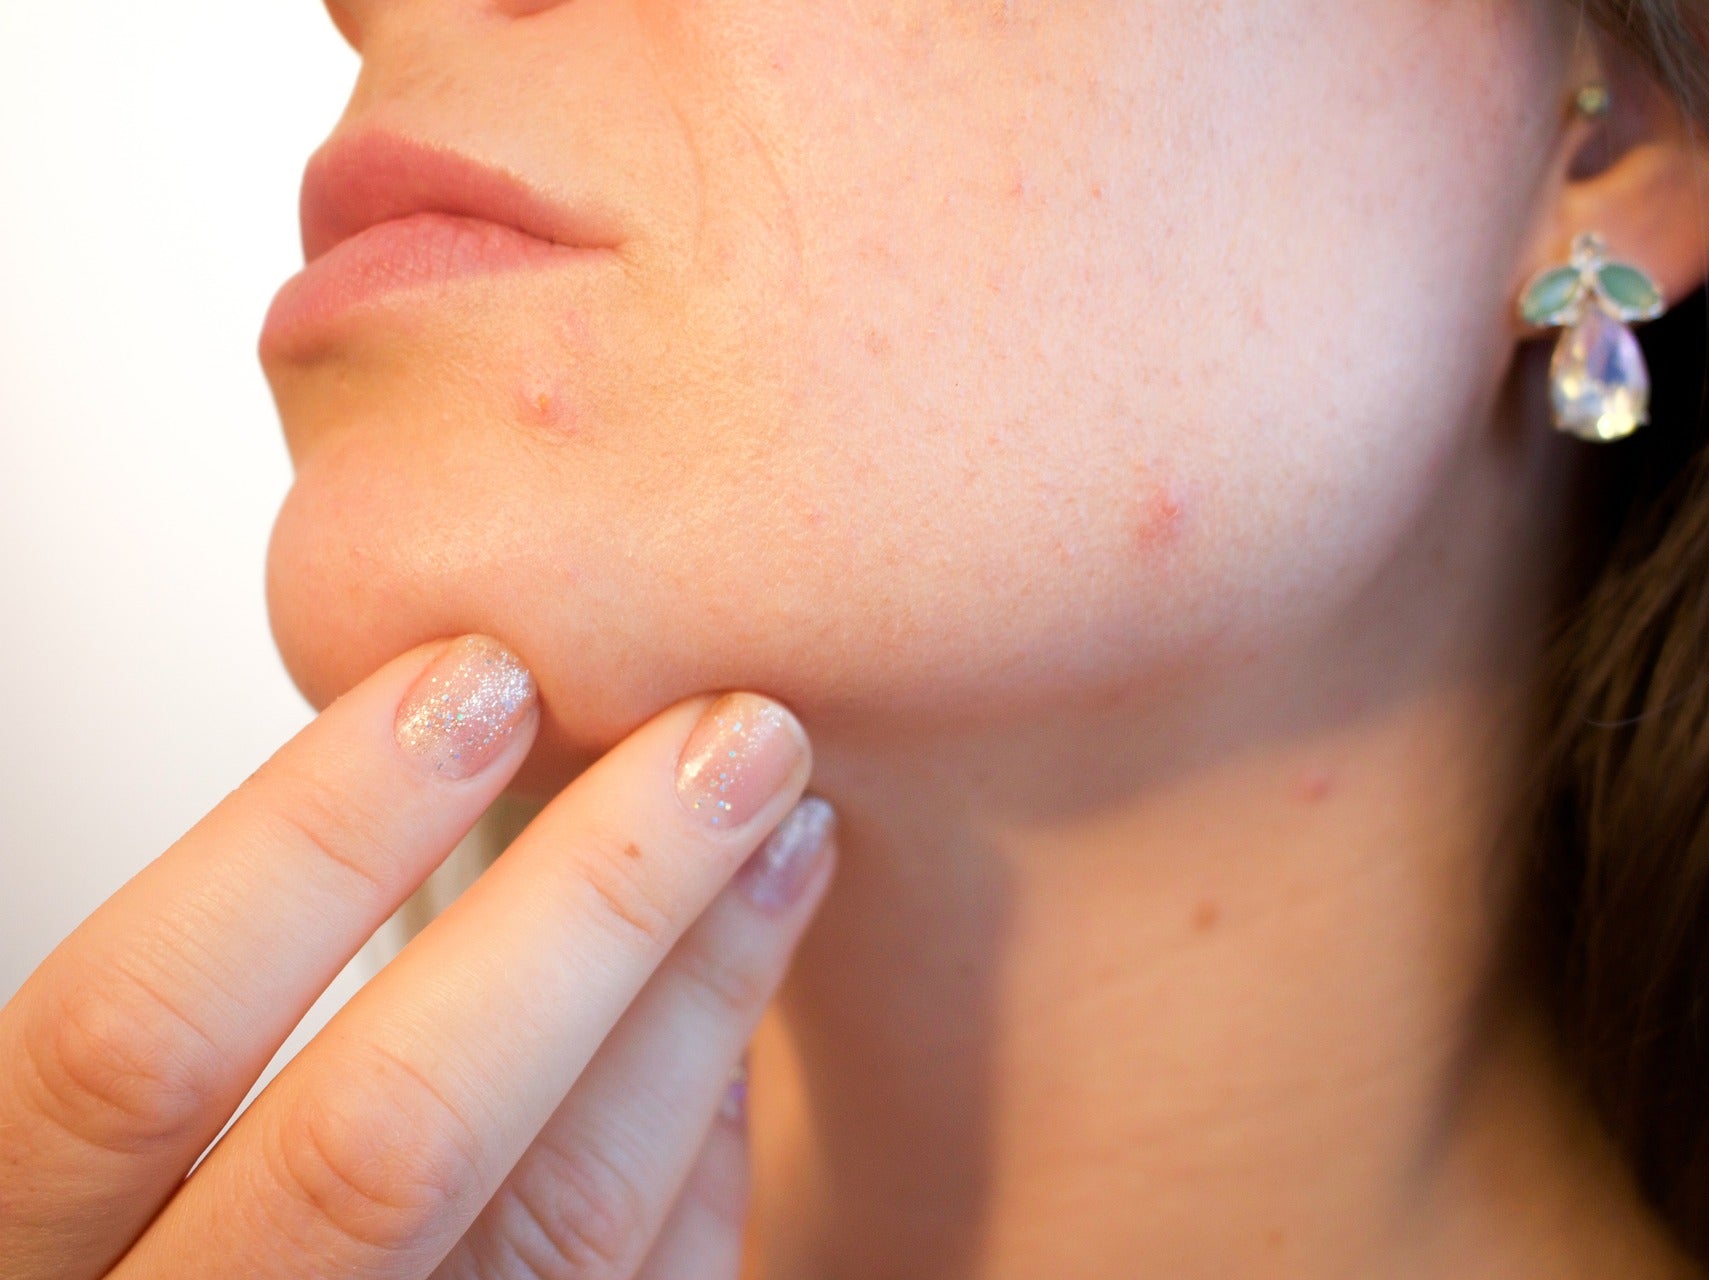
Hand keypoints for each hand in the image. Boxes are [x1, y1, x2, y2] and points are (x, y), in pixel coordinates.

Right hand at [0, 635, 836, 1278]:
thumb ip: (212, 1004)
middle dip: (588, 903)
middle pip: (391, 1134)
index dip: (307, 839)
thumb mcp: (116, 1136)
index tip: (480, 677)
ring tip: (792, 831)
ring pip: (561, 1220)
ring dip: (699, 997)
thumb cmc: (176, 1232)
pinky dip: (704, 1151)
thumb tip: (454, 747)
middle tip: (725, 736)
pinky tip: (742, 1022)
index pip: (136, 1039)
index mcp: (42, 1257)